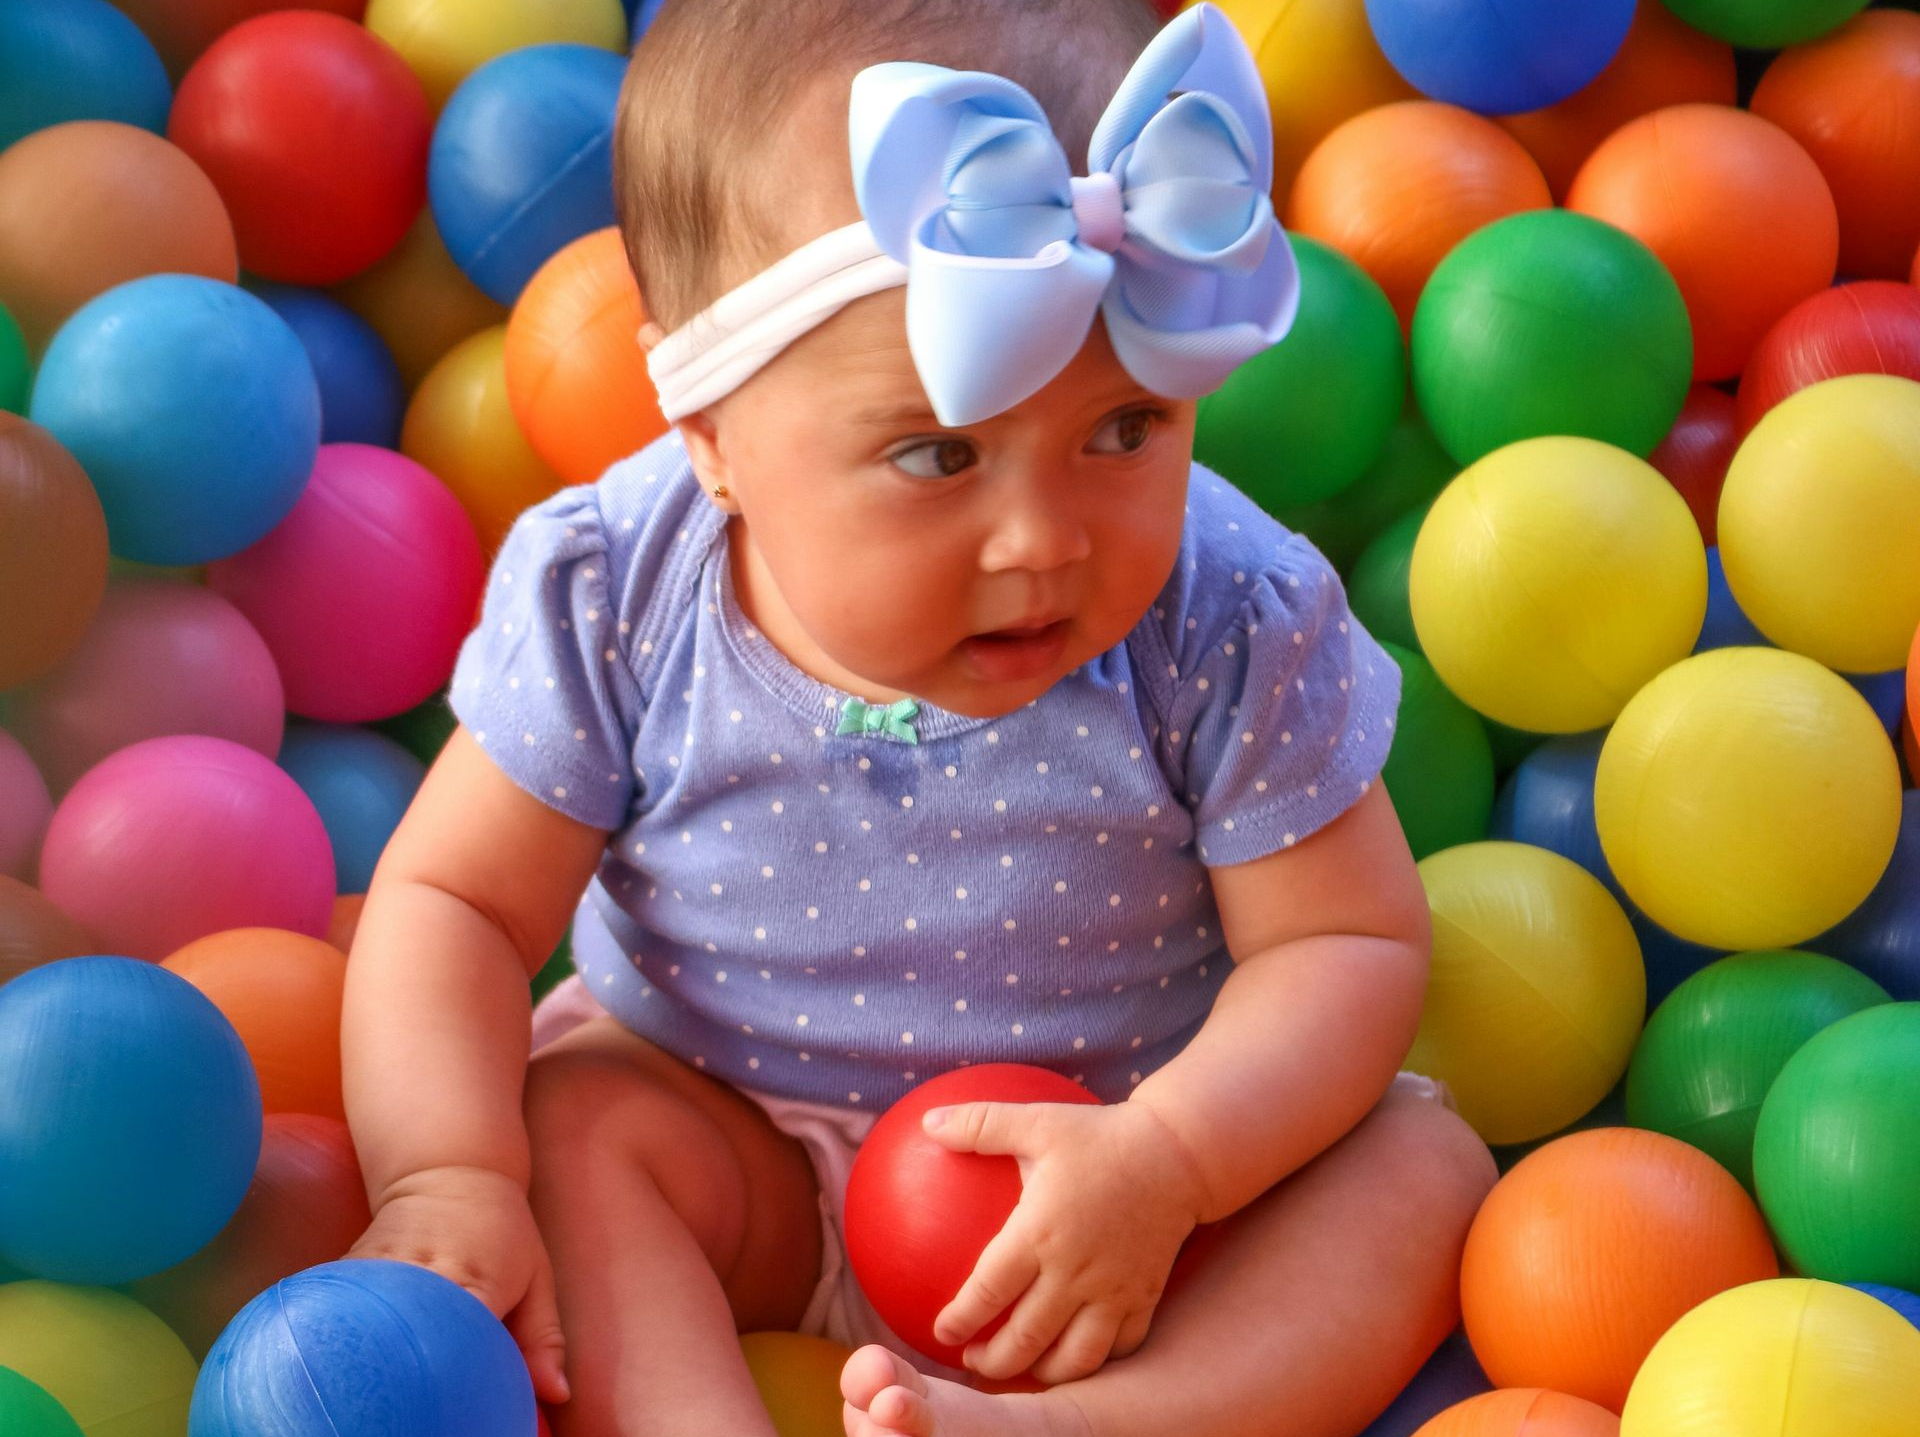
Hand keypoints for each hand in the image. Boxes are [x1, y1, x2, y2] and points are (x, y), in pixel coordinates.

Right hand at [348, 1165, 569, 1406]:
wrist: (448, 1168)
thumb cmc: (502, 1231)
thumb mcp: (536, 1277)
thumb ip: (543, 1340)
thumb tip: (557, 1395)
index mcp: (482, 1281)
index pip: (465, 1336)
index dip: (456, 1373)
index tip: (451, 1406)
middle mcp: (432, 1272)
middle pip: (413, 1337)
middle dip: (409, 1374)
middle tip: (404, 1413)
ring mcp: (388, 1265)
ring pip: (369, 1322)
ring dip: (371, 1355)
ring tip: (367, 1397)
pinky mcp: (354, 1263)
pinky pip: (342, 1305)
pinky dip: (341, 1332)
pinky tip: (337, 1362)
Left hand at [919, 1098, 1211, 1384]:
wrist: (1179, 1152)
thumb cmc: (1100, 1135)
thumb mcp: (1037, 1120)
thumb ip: (980, 1124)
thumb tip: (928, 1123)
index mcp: (1040, 1232)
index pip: (989, 1291)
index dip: (960, 1319)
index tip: (942, 1332)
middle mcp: (1075, 1271)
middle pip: (1026, 1339)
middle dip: (992, 1362)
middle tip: (972, 1361)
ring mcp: (1113, 1291)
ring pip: (1074, 1357)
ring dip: (1041, 1373)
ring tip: (1021, 1369)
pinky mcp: (1144, 1297)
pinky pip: (1118, 1348)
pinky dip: (1094, 1362)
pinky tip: (1074, 1356)